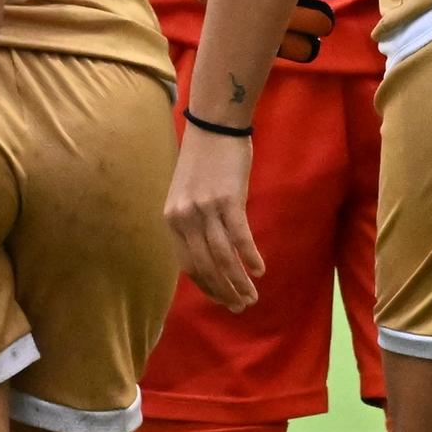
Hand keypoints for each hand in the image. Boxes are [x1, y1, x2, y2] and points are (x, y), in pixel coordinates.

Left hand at [167, 116, 263, 311]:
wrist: (215, 125)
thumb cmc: (205, 159)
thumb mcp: (189, 194)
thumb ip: (194, 222)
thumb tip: (210, 251)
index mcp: (172, 219)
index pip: (188, 265)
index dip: (207, 286)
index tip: (222, 300)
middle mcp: (184, 218)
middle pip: (205, 266)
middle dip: (224, 291)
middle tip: (241, 306)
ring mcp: (205, 210)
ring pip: (222, 258)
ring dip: (239, 282)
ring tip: (252, 297)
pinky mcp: (228, 200)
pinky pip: (239, 238)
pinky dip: (250, 257)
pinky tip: (259, 271)